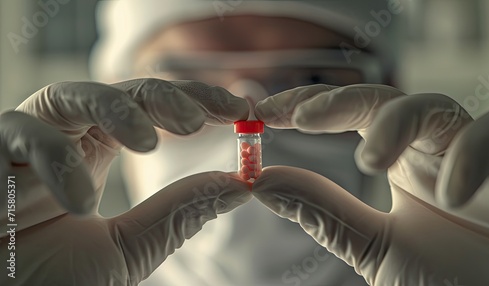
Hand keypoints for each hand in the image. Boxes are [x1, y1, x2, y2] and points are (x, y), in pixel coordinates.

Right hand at [0, 79, 248, 230]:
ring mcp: (28, 139)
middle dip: (169, 97)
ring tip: (150, 145)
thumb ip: (177, 214)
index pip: (153, 110)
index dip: (197, 103)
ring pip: (75, 93)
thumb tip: (238, 186)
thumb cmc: (49, 281)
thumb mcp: (127, 250)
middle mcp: (67, 136)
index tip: (239, 112)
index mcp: (97, 151)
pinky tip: (83, 202)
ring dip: (118, 111)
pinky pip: (25, 131)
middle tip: (206, 119)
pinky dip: (57, 160)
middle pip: (124, 90)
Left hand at [253, 84, 488, 284]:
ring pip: (436, 106)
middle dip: (340, 100)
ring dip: (398, 123)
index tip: (264, 112)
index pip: (351, 115)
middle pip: (384, 98)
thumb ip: (324, 212)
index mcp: (401, 163)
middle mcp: (433, 150)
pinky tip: (450, 194)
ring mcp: (474, 155)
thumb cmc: (446, 282)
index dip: (308, 105)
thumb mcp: (374, 247)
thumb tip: (264, 180)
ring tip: (368, 163)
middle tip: (299, 116)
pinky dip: (473, 154)